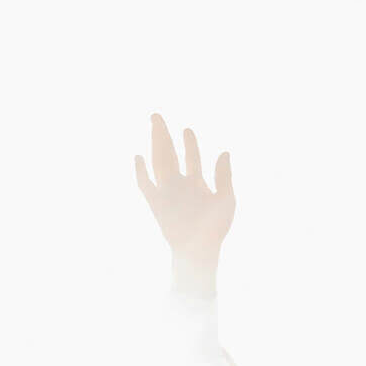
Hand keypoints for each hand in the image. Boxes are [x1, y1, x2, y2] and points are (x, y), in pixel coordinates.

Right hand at [136, 112, 233, 264]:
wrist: (199, 249)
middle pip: (169, 154)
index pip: (191, 157)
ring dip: (155, 143)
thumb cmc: (215, 228)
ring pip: (158, 162)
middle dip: (163, 134)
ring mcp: (167, 192)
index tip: (187, 130)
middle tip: (156, 115)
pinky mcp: (156, 203)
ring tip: (153, 125)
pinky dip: (141, 172)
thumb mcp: (226, 199)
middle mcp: (179, 184)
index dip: (189, 143)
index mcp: (197, 183)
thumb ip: (224, 176)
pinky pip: (145, 185)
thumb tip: (224, 152)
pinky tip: (139, 157)